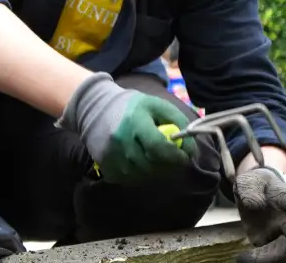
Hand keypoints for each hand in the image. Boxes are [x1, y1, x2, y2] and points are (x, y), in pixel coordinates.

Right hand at [56, 72, 194, 183]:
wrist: (96, 107)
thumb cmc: (132, 106)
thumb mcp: (157, 105)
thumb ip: (178, 123)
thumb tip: (190, 149)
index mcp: (135, 121)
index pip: (159, 148)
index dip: (177, 157)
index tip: (184, 156)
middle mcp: (120, 140)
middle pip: (152, 165)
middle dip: (168, 166)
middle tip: (172, 159)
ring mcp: (110, 154)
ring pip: (141, 176)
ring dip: (153, 171)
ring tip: (154, 158)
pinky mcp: (104, 165)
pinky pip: (128, 180)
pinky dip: (138, 175)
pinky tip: (139, 162)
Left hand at [234, 167, 285, 262]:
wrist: (258, 197)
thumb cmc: (258, 186)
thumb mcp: (250, 180)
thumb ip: (251, 189)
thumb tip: (255, 204)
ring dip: (270, 259)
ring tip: (244, 259)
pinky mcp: (276, 250)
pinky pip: (273, 260)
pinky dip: (261, 261)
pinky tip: (243, 259)